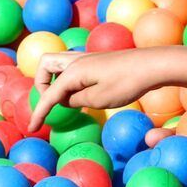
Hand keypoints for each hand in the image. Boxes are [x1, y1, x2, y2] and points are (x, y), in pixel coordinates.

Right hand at [27, 49, 168, 131]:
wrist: (153, 64)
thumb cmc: (127, 83)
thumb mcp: (99, 99)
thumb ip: (76, 100)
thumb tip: (66, 99)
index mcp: (73, 71)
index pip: (48, 94)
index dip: (39, 113)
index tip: (33, 129)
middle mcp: (76, 60)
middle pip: (45, 66)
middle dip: (42, 84)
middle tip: (53, 103)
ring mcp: (86, 58)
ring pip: (57, 63)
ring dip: (54, 80)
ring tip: (67, 99)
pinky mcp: (96, 60)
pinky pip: (72, 67)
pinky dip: (68, 79)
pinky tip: (82, 93)